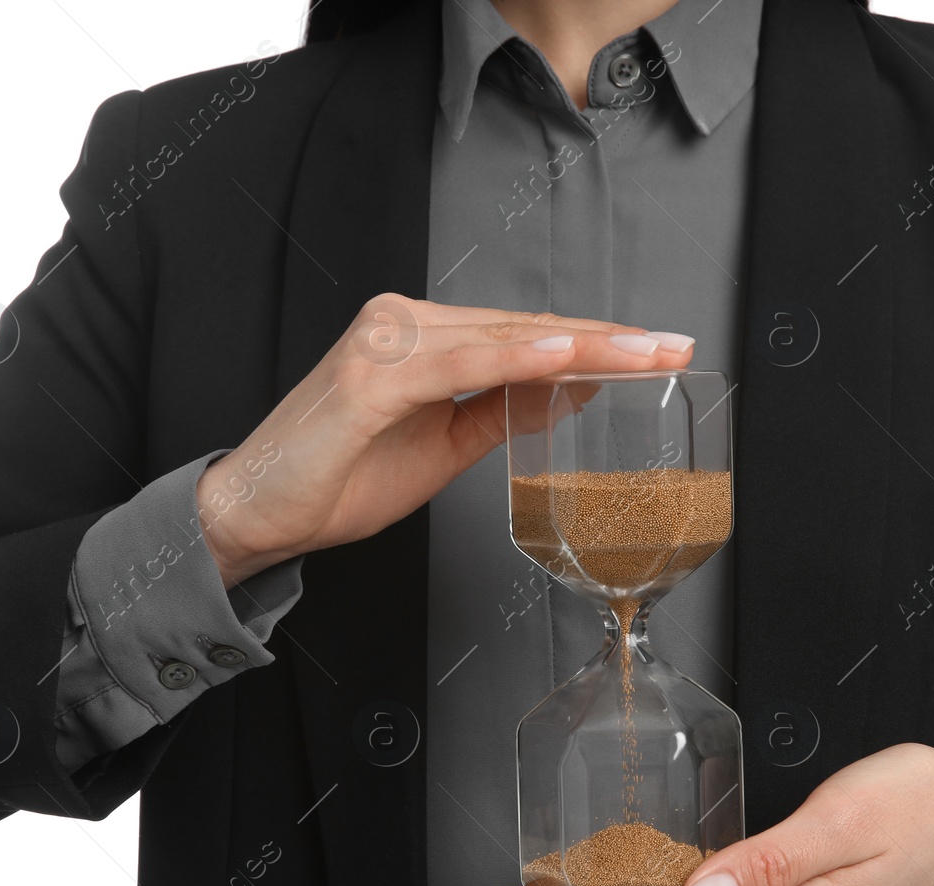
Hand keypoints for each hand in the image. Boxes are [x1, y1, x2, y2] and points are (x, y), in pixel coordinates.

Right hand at [195, 295, 695, 585]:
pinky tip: (568, 357)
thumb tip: (569, 392)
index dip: (597, 344)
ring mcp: (389, 343)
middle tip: (674, 345)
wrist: (259, 513)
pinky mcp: (373, 375)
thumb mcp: (444, 447)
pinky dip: (518, 359)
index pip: (527, 335)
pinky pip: (462, 365)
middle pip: (527, 328)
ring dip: (584, 345)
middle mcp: (407, 324)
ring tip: (646, 352)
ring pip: (506, 339)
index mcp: (425, 339)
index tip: (656, 351)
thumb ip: (501, 414)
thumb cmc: (340, 479)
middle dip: (609, 339)